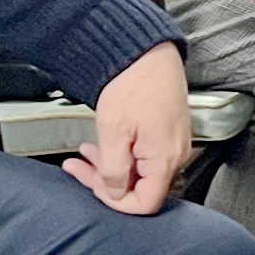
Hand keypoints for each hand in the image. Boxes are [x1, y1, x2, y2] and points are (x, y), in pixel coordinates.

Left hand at [69, 43, 190, 214]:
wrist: (146, 51)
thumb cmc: (133, 83)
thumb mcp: (113, 132)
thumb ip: (114, 170)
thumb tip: (115, 192)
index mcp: (165, 159)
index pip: (145, 203)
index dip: (115, 201)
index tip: (93, 186)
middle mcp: (175, 154)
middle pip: (141, 187)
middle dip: (105, 180)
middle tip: (79, 166)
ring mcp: (173, 142)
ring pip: (140, 170)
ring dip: (110, 165)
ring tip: (86, 152)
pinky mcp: (167, 131)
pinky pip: (145, 154)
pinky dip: (122, 152)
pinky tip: (105, 142)